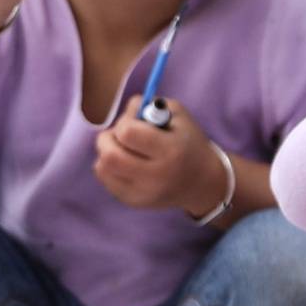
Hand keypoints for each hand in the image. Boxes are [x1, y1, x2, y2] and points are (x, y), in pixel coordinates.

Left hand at [95, 99, 220, 212]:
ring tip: (123, 150)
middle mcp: (157, 176)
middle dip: (108, 139)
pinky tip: (125, 164)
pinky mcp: (134, 201)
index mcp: (171, 151)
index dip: (125, 122)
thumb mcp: (178, 115)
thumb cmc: (187, 142)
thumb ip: (149, 104)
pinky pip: (105, 179)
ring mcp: (144, 193)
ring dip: (107, 152)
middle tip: (120, 136)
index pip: (127, 133)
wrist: (202, 183)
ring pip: (102, 168)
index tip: (135, 122)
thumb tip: (125, 111)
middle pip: (110, 155)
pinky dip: (109, 167)